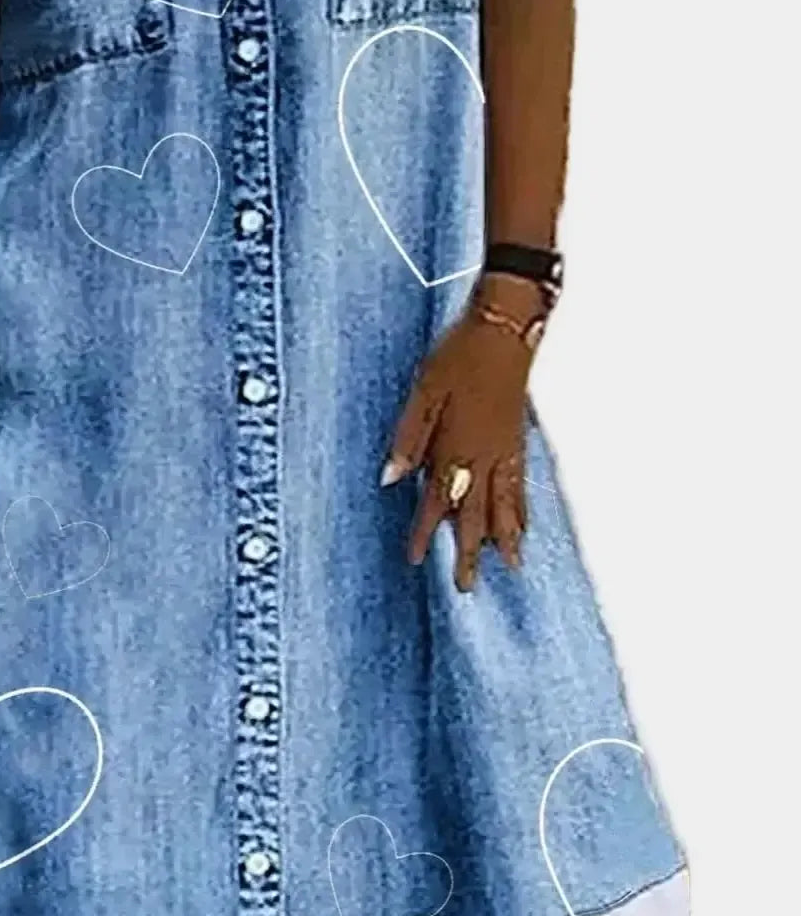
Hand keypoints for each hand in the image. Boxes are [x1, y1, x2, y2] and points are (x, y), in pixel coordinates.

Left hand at [382, 280, 539, 589]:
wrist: (505, 329)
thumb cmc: (458, 355)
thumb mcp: (423, 391)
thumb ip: (408, 437)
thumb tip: (391, 479)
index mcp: (456, 445)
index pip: (436, 500)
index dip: (425, 531)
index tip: (415, 560)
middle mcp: (484, 455)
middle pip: (475, 513)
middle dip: (469, 550)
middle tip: (465, 586)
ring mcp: (506, 449)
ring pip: (505, 504)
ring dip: (504, 538)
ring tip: (510, 568)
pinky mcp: (519, 439)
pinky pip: (521, 486)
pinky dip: (522, 510)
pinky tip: (523, 524)